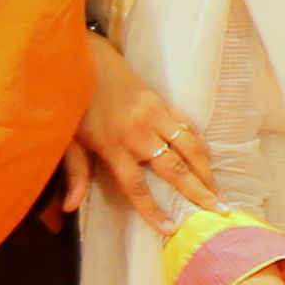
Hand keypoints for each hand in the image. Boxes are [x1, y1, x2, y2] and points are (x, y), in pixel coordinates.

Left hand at [80, 40, 220, 233]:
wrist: (82, 56)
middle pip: (174, 168)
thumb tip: (71, 208)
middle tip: (219, 210)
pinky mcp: (161, 101)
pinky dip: (200, 143)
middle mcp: (138, 133)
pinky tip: (207, 158)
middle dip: (198, 191)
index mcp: (112, 146)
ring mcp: (153, 115)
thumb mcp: (65, 139)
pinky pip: (187, 125)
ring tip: (219, 188)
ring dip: (206, 169)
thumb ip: (74, 173)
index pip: (136, 186)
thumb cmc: (70, 100)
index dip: (153, 210)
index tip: (171, 229)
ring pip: (189, 146)